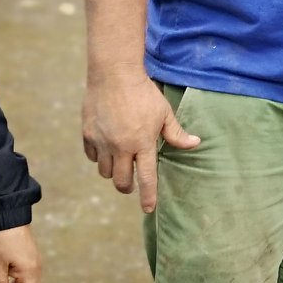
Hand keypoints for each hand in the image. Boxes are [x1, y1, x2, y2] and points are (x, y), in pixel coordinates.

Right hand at [83, 72, 197, 214]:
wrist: (114, 73)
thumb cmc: (143, 93)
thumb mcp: (164, 113)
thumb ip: (176, 133)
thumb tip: (195, 144)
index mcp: (142, 143)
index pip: (147, 178)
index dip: (148, 196)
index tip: (149, 209)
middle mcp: (121, 146)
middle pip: (121, 182)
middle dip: (128, 187)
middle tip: (132, 183)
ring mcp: (102, 141)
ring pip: (105, 172)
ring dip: (114, 172)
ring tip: (121, 162)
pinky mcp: (88, 134)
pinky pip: (93, 157)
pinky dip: (100, 157)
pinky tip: (107, 148)